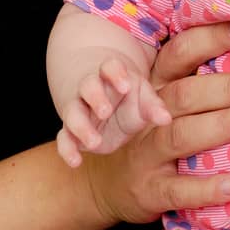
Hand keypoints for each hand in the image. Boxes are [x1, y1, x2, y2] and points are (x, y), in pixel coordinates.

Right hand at [56, 50, 171, 166]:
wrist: (104, 101)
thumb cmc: (127, 97)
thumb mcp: (142, 97)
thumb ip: (153, 106)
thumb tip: (166, 119)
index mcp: (110, 75)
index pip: (109, 67)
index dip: (115, 74)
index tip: (125, 86)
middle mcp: (89, 89)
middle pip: (87, 87)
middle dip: (95, 98)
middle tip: (106, 111)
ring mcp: (78, 109)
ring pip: (72, 113)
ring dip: (81, 126)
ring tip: (95, 142)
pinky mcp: (71, 131)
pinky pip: (63, 138)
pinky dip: (67, 149)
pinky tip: (76, 162)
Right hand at [84, 22, 229, 222]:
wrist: (105, 186)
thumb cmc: (151, 135)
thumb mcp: (164, 103)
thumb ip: (200, 83)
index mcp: (156, 86)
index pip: (180, 54)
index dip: (211, 38)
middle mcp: (147, 115)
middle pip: (185, 94)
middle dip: (229, 87)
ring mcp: (145, 154)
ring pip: (180, 135)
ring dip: (222, 126)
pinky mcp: (149, 191)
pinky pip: (178, 189)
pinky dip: (207, 188)